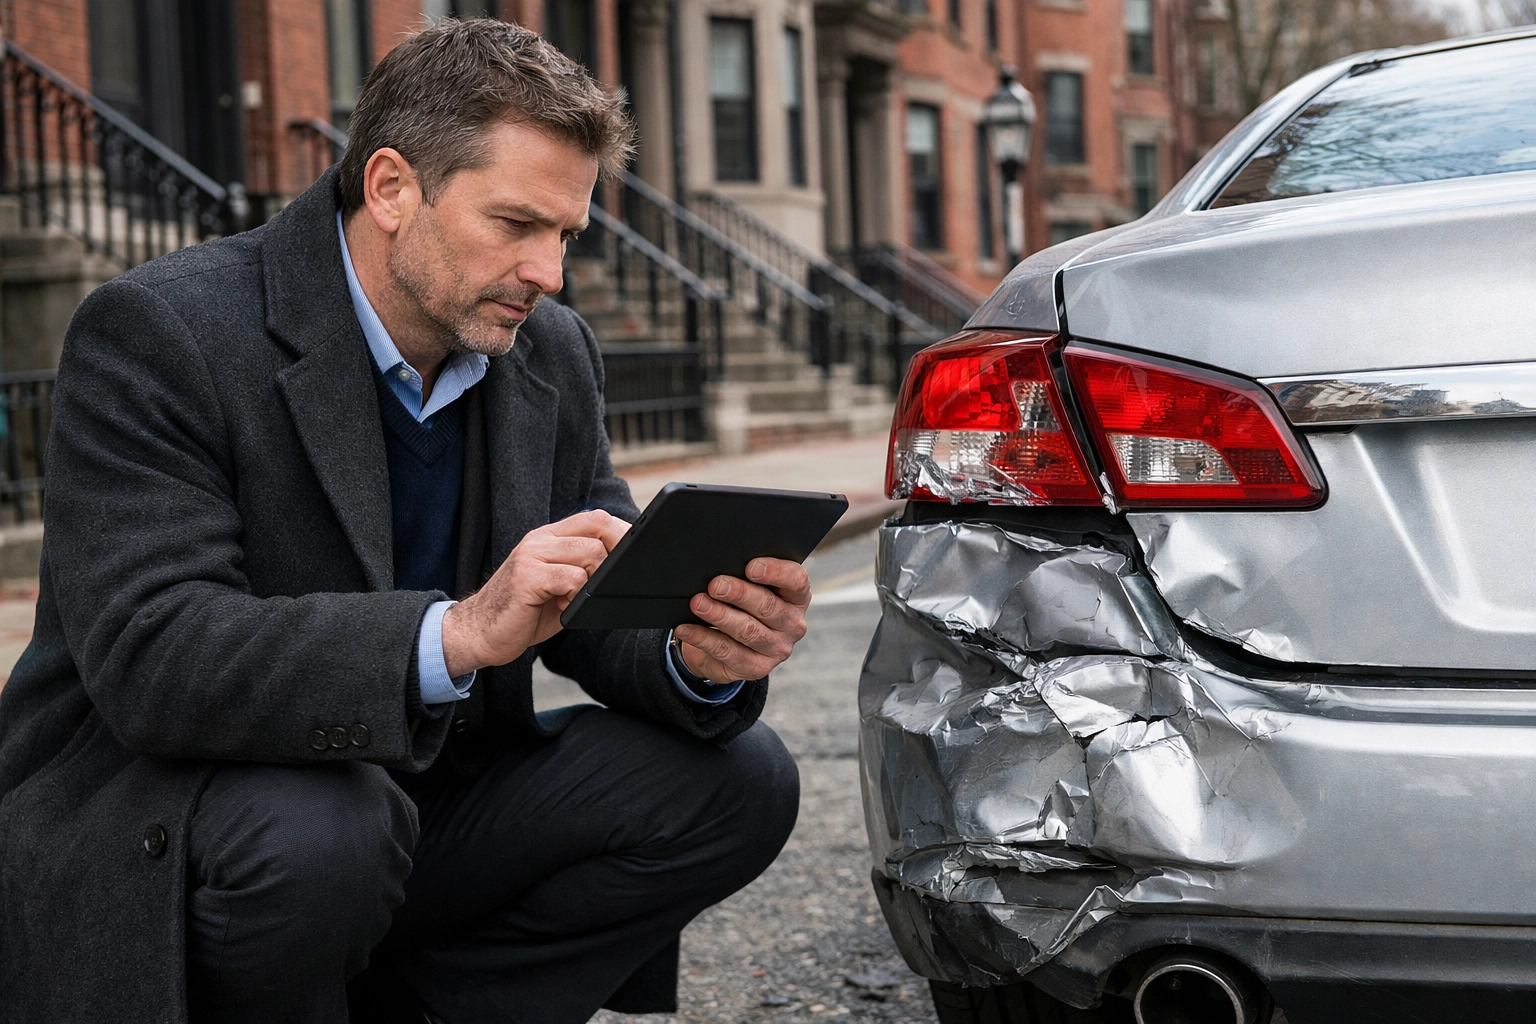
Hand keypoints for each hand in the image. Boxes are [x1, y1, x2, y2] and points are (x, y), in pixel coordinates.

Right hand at [441, 510, 628, 674]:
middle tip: (611, 581)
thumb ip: (582, 570)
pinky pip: (572, 578)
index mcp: (548, 537)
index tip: (637, 554)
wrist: (478, 633)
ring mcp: (531, 555)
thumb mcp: (557, 584)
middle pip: (598, 527)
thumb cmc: (522, 612)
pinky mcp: (526, 577)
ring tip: (576, 598)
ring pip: (590, 553)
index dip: (621, 532)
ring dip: (594, 580)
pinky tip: (563, 607)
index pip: (595, 518)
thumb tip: (621, 569)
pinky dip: (577, 596)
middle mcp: (539, 539)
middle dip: (617, 554)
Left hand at [674, 557, 810, 683]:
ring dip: (720, 616)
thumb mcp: (752, 587)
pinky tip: (687, 629)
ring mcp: (777, 649)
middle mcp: (792, 624)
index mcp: (797, 597)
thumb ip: (746, 576)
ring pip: (747, 630)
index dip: (776, 572)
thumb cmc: (743, 605)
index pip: (796, 581)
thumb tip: (721, 566)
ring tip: (698, 604)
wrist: (730, 642)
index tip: (751, 567)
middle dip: (739, 594)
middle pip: (768, 606)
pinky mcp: (756, 667)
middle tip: (716, 585)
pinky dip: (703, 638)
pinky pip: (727, 651)